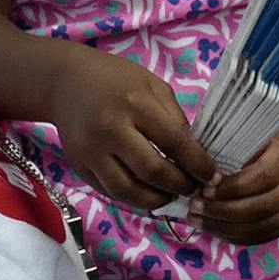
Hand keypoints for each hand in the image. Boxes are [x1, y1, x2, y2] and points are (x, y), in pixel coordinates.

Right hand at [47, 44, 218, 209]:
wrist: (65, 81)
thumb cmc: (116, 79)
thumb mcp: (152, 86)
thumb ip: (174, 118)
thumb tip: (195, 154)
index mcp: (136, 104)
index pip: (175, 143)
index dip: (198, 165)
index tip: (213, 178)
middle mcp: (111, 130)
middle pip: (153, 172)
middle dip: (180, 186)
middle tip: (193, 189)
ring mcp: (91, 151)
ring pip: (129, 191)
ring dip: (156, 200)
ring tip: (171, 194)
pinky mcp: (78, 166)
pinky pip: (110, 191)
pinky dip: (132, 198)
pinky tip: (147, 193)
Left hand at [190, 120, 278, 244]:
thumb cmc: (278, 135)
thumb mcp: (263, 126)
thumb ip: (238, 139)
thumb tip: (201, 159)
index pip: (261, 177)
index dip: (230, 188)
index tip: (203, 188)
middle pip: (260, 207)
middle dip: (222, 211)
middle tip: (194, 207)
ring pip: (261, 227)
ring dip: (225, 228)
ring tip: (197, 220)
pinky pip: (264, 236)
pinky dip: (236, 237)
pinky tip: (215, 228)